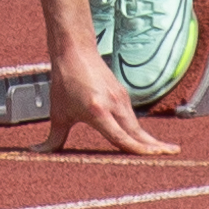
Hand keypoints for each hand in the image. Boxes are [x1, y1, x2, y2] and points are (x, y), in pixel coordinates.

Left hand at [37, 43, 179, 155]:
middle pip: (137, 132)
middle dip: (155, 145)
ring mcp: (121, 99)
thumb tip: (36, 152)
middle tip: (172, 155)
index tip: (153, 157)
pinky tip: (147, 139)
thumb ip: (52, 138)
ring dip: (151, 139)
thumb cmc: (65, 81)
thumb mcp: (58, 113)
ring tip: (166, 150)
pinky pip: (133, 117)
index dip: (137, 150)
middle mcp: (114, 105)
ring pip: (137, 125)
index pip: (121, 137)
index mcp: (98, 111)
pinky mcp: (123, 95)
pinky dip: (140, 130)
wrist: (74, 51)